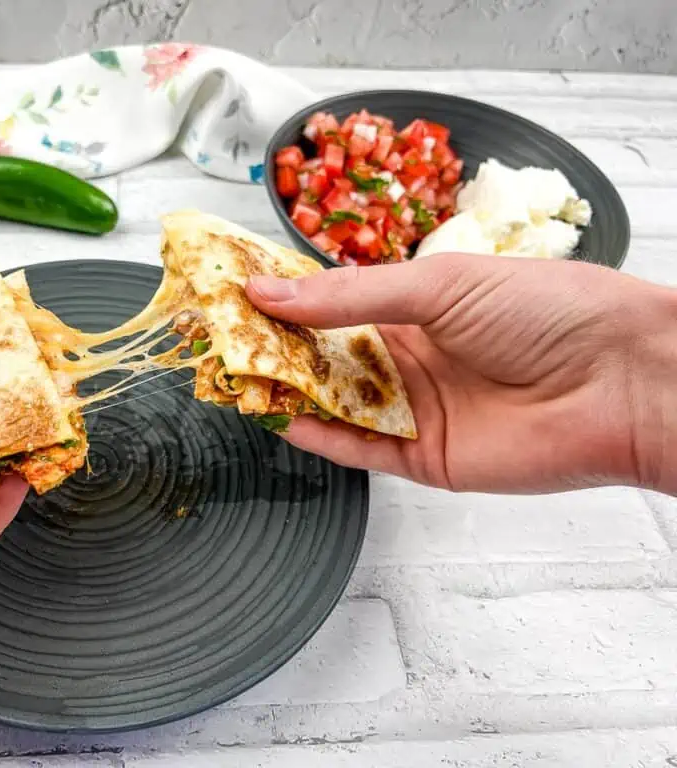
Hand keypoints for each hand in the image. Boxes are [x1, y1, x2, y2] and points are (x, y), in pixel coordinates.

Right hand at [248, 253, 676, 493]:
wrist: (622, 382)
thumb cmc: (548, 311)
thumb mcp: (439, 285)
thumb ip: (350, 296)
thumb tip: (269, 292)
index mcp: (414, 306)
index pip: (329, 301)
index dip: (280, 296)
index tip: (229, 289)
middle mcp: (408, 357)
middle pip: (321, 355)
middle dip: (270, 345)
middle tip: (214, 336)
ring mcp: (412, 409)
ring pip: (332, 402)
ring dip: (283, 390)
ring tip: (231, 374)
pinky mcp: (421, 457)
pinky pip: (357, 447)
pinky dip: (316, 433)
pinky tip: (279, 415)